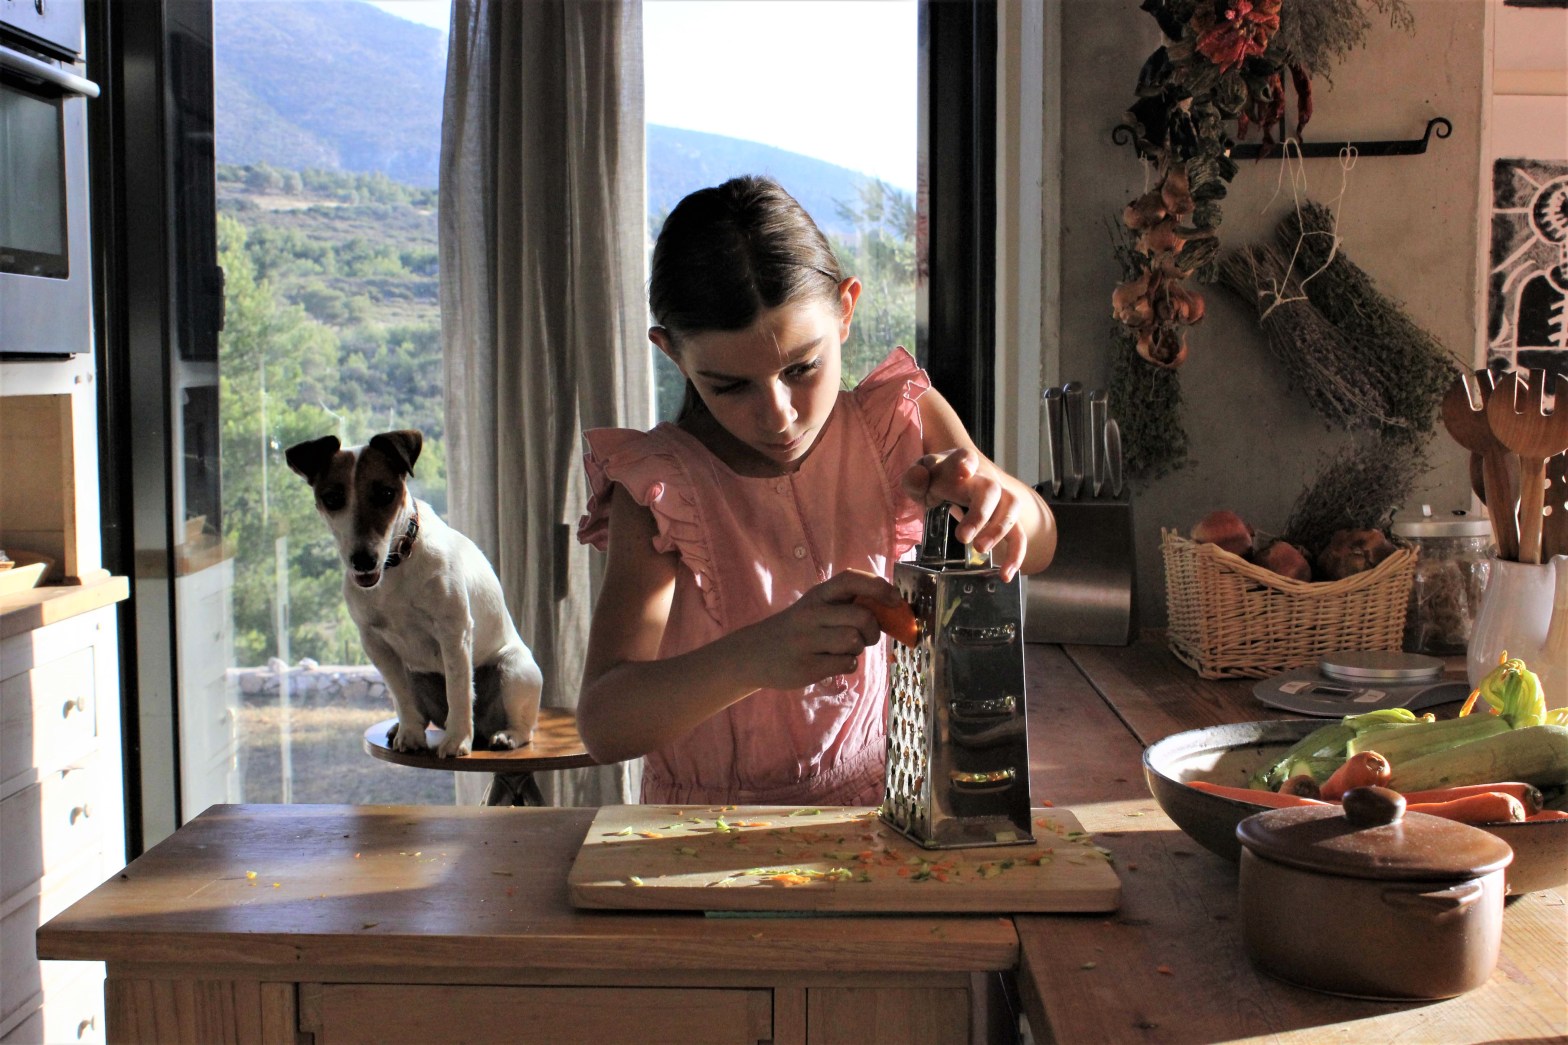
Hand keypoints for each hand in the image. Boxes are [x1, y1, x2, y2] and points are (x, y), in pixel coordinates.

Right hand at [735, 570, 901, 688]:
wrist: (752, 654)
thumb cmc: (796, 629)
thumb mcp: (814, 607)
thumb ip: (846, 605)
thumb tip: (890, 609)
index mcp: (816, 595)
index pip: (851, 580)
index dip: (879, 587)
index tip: (895, 600)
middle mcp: (810, 614)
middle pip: (863, 618)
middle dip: (873, 631)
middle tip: (866, 637)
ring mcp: (806, 641)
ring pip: (855, 642)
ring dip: (857, 649)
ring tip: (842, 650)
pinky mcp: (806, 667)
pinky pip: (846, 664)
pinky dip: (847, 665)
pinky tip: (830, 662)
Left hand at [901, 448, 1028, 579]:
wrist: (957, 480)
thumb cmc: (936, 480)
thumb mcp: (919, 478)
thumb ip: (914, 478)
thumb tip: (919, 478)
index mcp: (959, 464)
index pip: (964, 457)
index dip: (965, 462)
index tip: (964, 470)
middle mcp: (983, 478)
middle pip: (991, 489)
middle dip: (980, 514)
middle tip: (964, 538)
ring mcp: (999, 498)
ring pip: (1011, 508)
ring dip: (998, 531)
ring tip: (980, 550)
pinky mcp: (1006, 519)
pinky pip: (1018, 534)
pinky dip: (1016, 554)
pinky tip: (1006, 574)